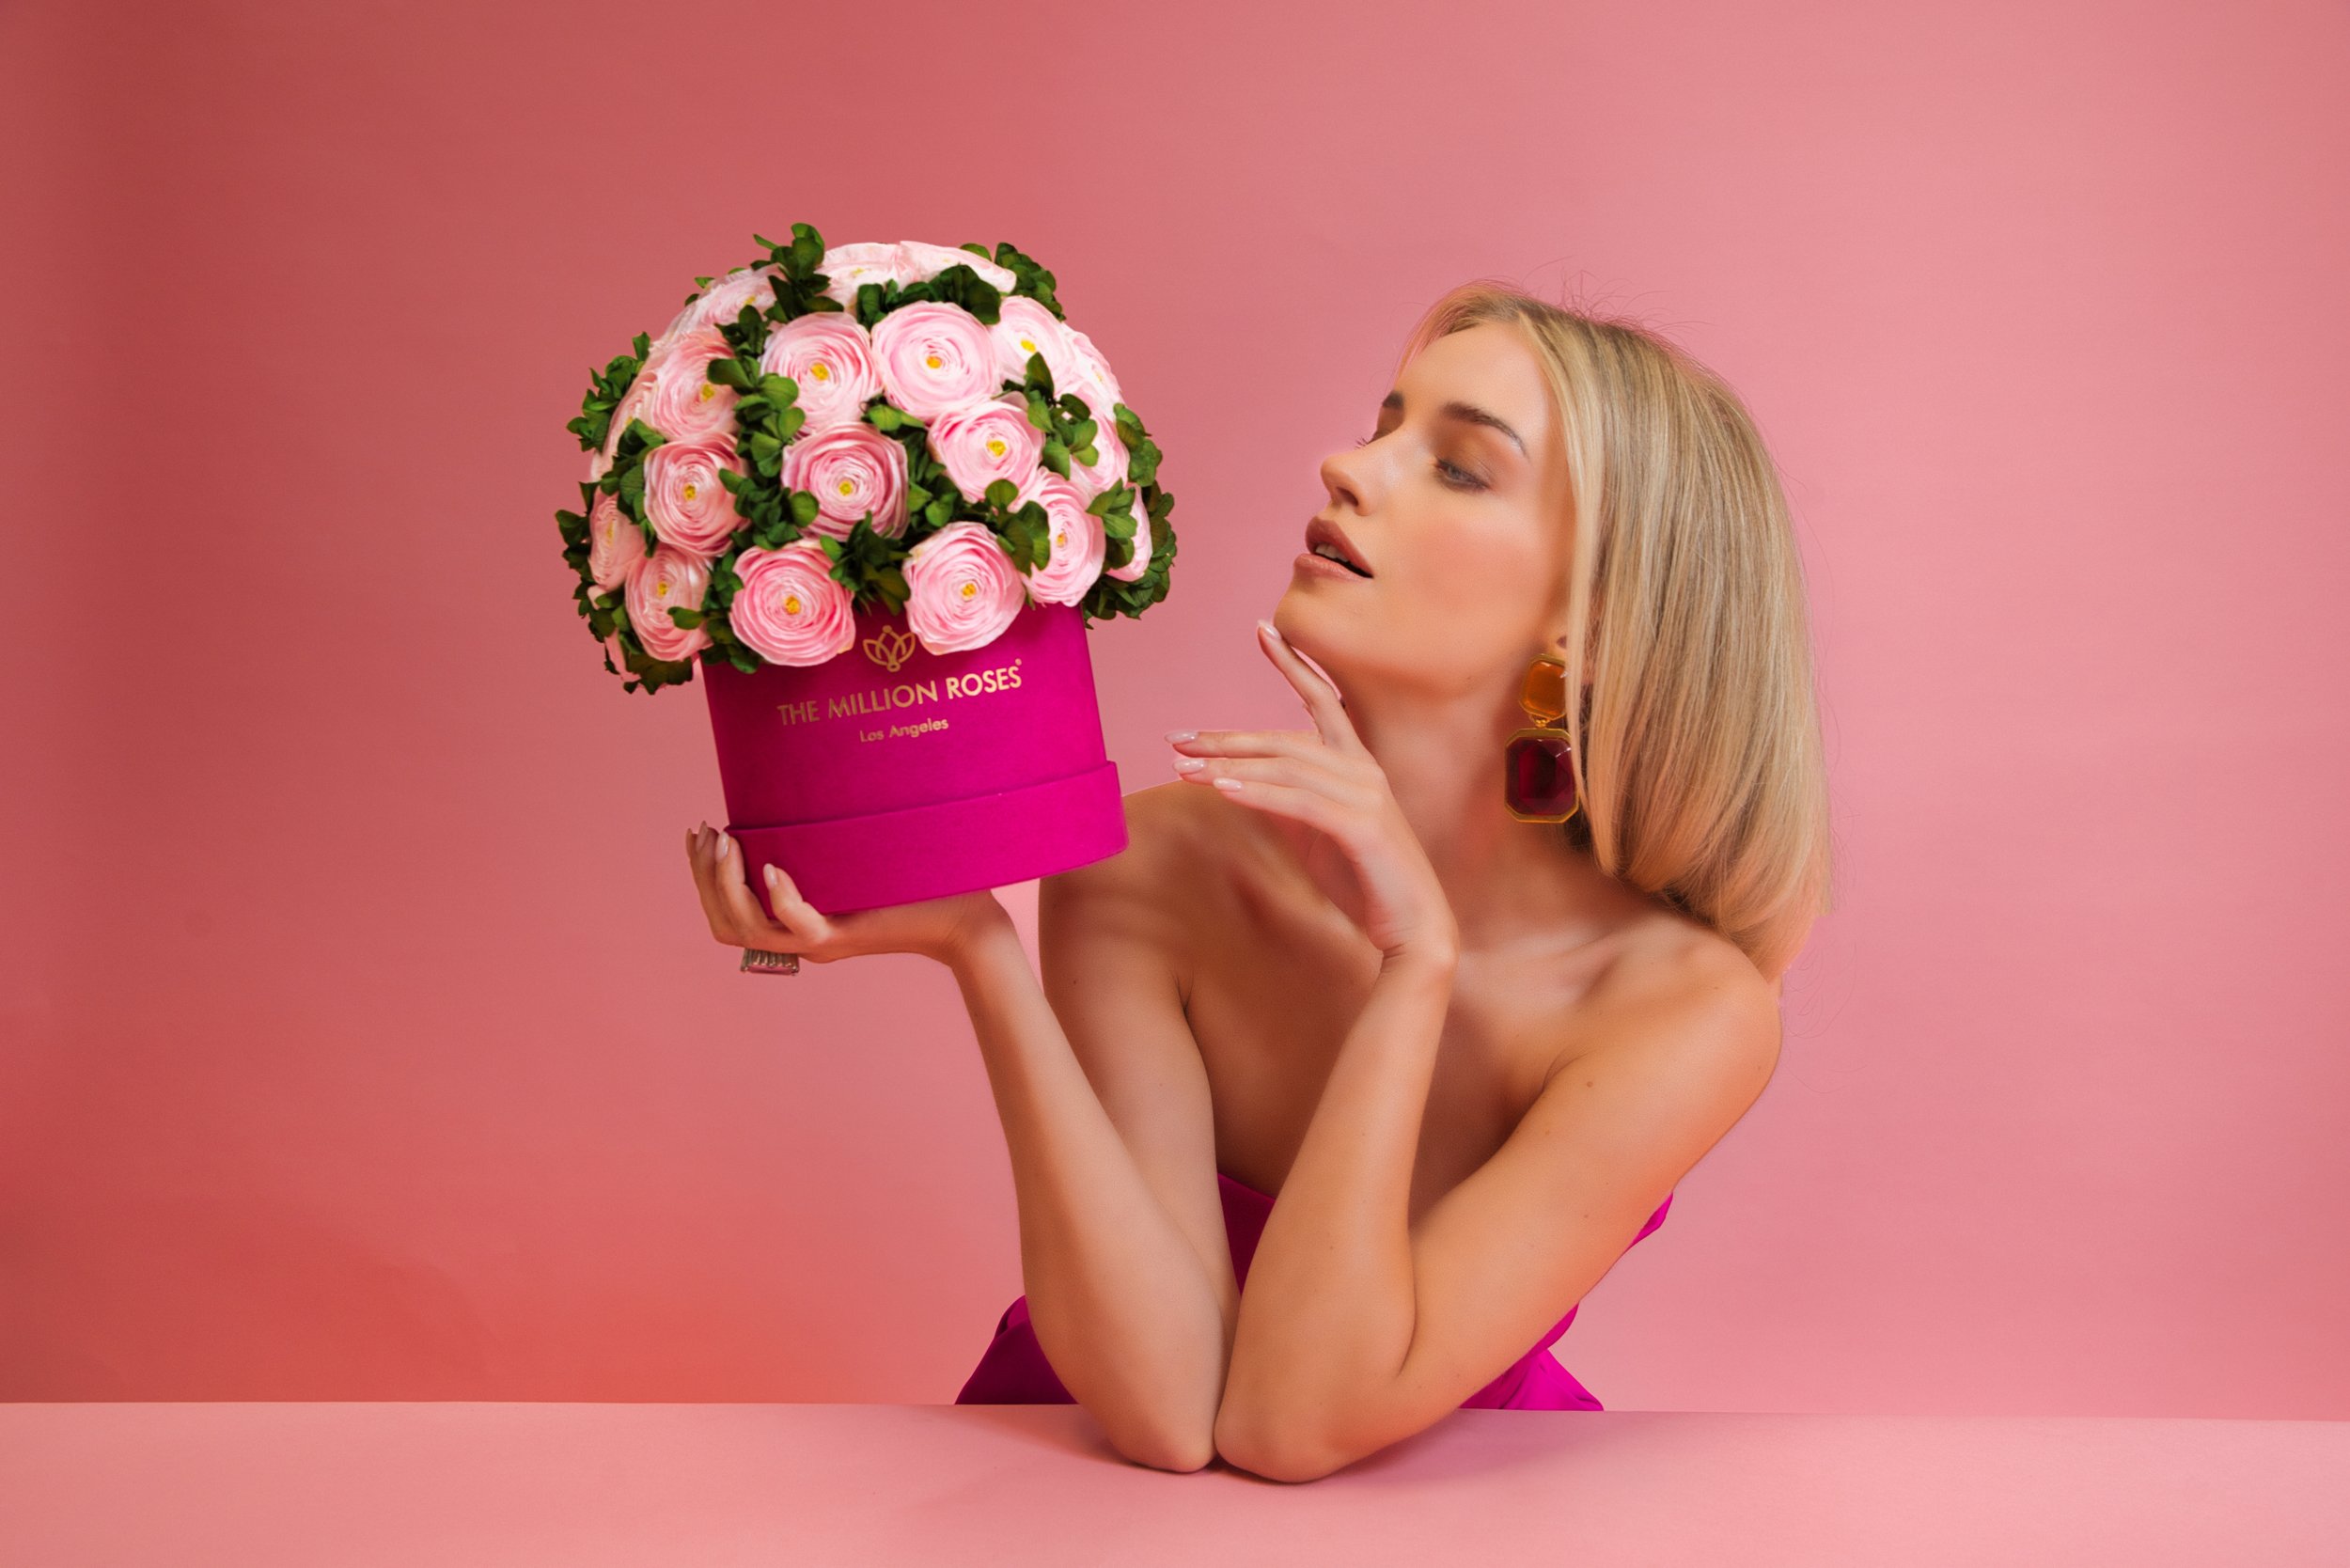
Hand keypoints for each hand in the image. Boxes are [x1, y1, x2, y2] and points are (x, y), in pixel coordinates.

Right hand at [685, 822, 1008, 967]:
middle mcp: (801, 938)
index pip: (727, 914)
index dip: (702, 877)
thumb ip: (823, 838)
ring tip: (726, 842)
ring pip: (749, 928)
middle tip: (705, 833)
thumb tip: (798, 787)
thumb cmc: (917, 879)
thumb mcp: (857, 853)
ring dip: (727, 883)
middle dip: (703, 877)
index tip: (699, 832)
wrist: (966, 916)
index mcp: (797, 922)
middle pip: (725, 923)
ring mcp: (821, 942)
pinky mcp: (846, 937)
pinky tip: (771, 866)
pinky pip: (799, 926)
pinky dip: (779, 898)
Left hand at [1167, 620, 1458, 966]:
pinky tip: (1221, 791)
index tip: (1261, 629)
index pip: (1322, 699)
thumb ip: (1284, 800)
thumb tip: (1237, 780)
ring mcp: (1365, 794)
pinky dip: (1258, 793)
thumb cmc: (1365, 879)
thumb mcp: (1314, 832)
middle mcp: (1363, 769)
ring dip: (1229, 767)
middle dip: (1226, 738)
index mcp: (1356, 763)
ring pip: (1285, 767)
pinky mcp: (1361, 826)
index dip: (1292, 664)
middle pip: (1283, 739)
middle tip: (1176, 738)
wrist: (1413, 928)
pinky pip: (1299, 802)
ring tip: (1184, 769)